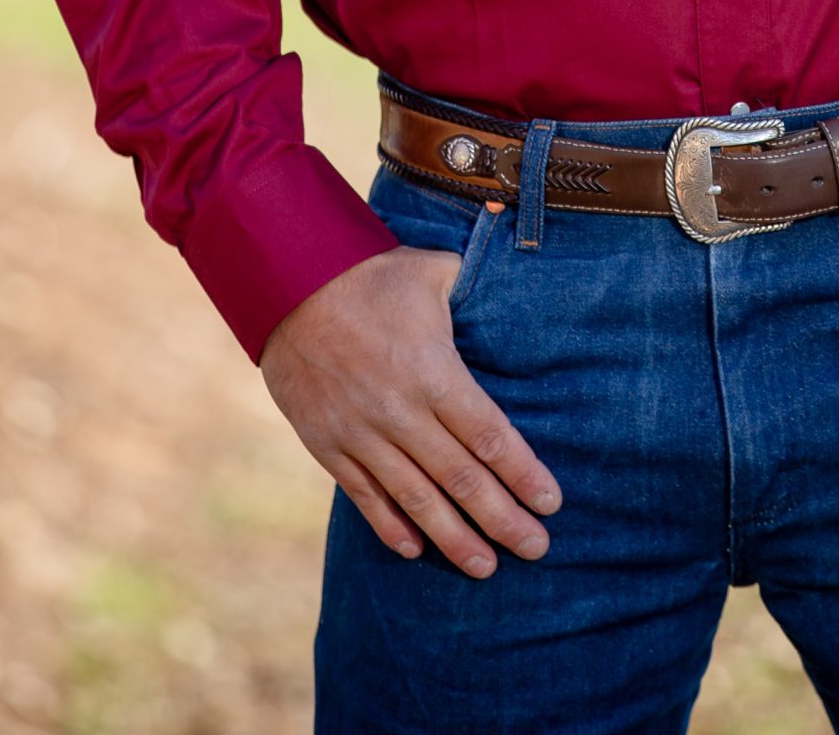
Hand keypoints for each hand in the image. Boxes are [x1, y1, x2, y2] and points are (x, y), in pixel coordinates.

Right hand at [259, 241, 561, 576]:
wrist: (287, 286)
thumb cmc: (370, 275)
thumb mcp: (431, 270)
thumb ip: (473, 287)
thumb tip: (509, 284)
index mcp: (433, 372)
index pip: (489, 436)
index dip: (522, 474)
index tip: (550, 504)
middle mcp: (400, 412)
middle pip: (461, 479)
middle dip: (503, 519)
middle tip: (536, 549)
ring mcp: (361, 434)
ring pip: (416, 499)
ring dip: (454, 538)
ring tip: (485, 567)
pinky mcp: (328, 445)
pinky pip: (365, 496)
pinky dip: (391, 527)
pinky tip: (417, 549)